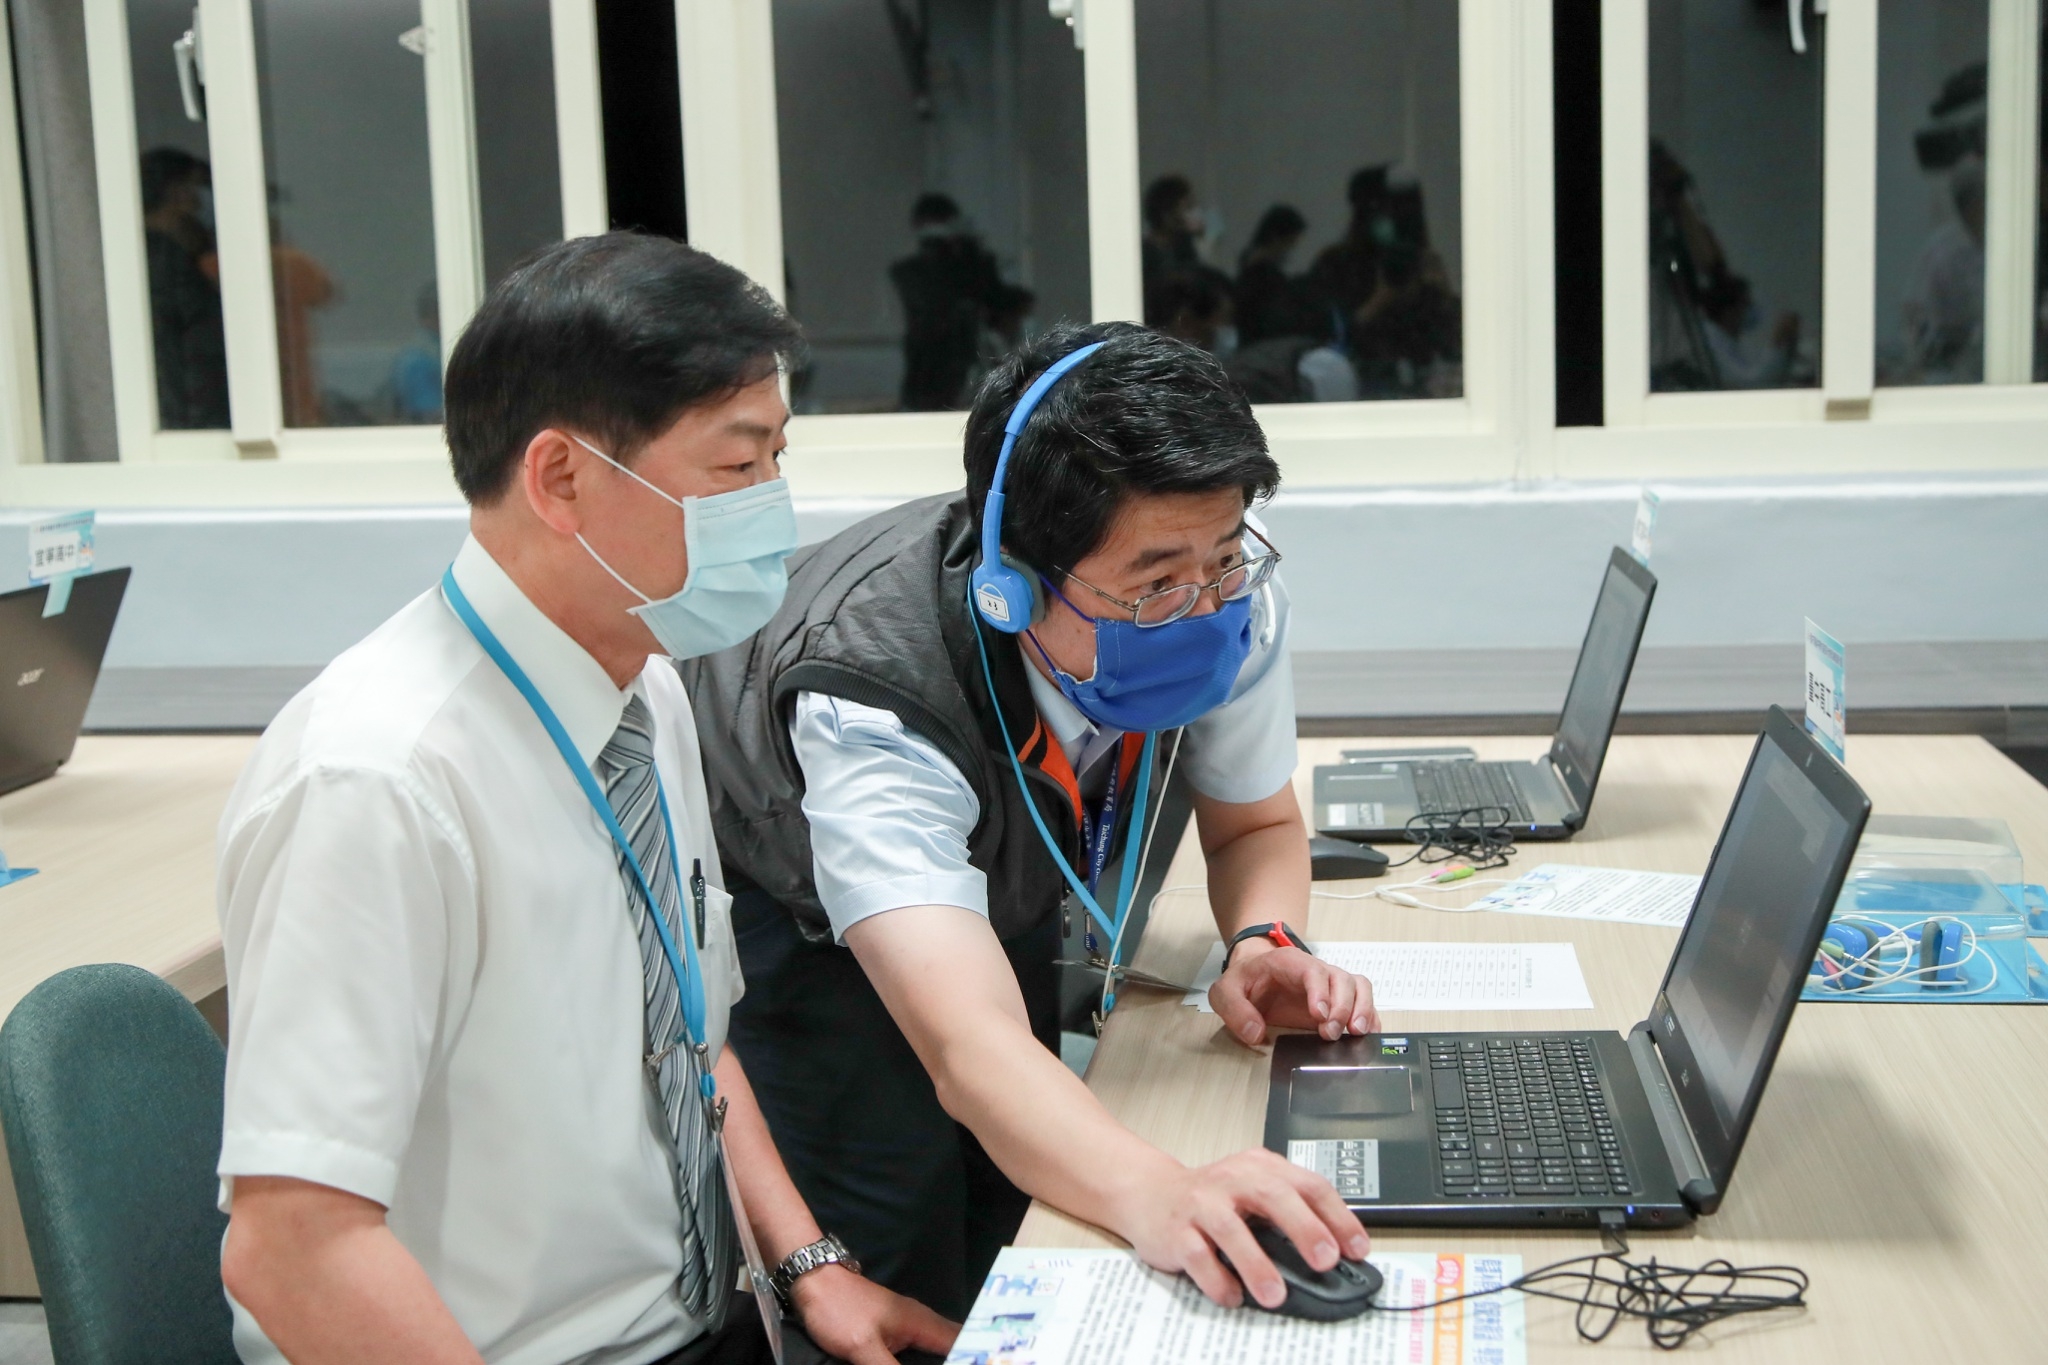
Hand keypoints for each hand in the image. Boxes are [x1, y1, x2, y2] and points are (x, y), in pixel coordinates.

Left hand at [790, 1264, 958, 1364]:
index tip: (985, 1362)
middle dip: (962, 1356)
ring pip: (937, 1348)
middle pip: (954, 1346)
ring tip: (956, 1364)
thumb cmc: (840, 1311)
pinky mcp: (892, 1331)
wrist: (814, 1283)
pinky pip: (921, 1349)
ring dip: (945, 1357)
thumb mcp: (864, 1348)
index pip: (962, 1344)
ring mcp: (907, 1325)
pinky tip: (922, 1363)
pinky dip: (926, 1358)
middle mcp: (921, 1322)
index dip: (974, 1357)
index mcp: (922, 1323)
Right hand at [1119, 1149, 1370, 1309]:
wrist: (1151, 1194)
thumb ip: (1291, 1214)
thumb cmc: (1213, 1198)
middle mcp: (1233, 1179)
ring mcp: (1202, 1203)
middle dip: (1303, 1228)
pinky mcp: (1177, 1230)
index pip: (1308, 1184)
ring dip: (1256, 1263)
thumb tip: (1336, 1252)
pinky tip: (1233, 1295)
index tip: (1357, 1248)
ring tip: (1276, 1294)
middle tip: (1325, 1260)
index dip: (1337, 1217)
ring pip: (1231, 1228)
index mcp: (1261, 1168)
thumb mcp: (1256, 1192)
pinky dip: (1217, 1278)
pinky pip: (1198, 1256)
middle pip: (1272, 1195)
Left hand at [1208, 941, 1378, 1046]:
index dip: (1321, 991)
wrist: (1253, 976)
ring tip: (1355, 1033)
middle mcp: (1315, 971)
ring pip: (1358, 986)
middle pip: (1341, 979)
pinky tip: (1367, 1035)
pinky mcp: (1337, 1001)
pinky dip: (1370, 1016)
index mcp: (1288, 963)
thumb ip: (1234, 1009)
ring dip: (1361, 1009)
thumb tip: (1255, 1033)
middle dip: (1342, 1007)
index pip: (1312, 970)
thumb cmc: (1244, 982)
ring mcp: (1329, 985)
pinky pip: (1363, 1001)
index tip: (1319, 1016)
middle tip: (1329, 1034)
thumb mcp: (1224, 992)